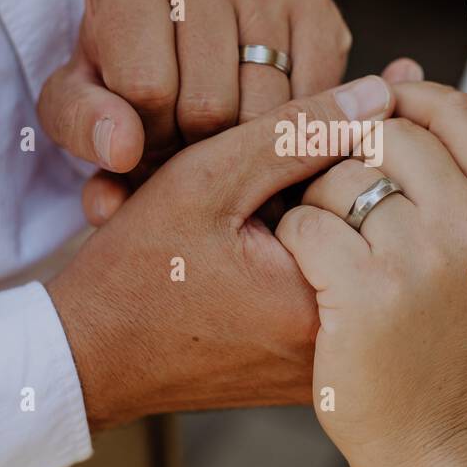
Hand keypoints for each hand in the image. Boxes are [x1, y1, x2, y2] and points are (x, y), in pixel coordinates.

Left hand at [37, 0, 352, 224]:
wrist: (180, 6)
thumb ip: (82, 124)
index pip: (147, 91)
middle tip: (187, 137)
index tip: (146, 134)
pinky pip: (314, 93)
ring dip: (244, 142)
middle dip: (196, 144)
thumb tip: (123, 151)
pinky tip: (263, 115)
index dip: (147, 137)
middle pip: (210, 105)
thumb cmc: (124, 59)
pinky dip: (291, 123)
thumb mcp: (79, 92)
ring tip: (222, 129)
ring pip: (265, 106)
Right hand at [45, 74, 394, 428]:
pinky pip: (325, 296)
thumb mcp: (207, 180)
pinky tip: (250, 252)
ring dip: (318, 219)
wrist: (88, 361)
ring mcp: (325, 365)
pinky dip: (302, 262)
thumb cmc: (134, 271)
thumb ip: (297, 131)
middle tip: (258, 195)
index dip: (339, 142)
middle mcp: (342, 344)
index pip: (378, 188)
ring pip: (348, 260)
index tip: (287, 146)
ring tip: (247, 221)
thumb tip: (378, 93)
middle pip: (369, 228)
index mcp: (327, 299)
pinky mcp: (304, 373)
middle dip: (332, 182)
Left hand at [275, 82, 466, 466]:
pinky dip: (292, 242)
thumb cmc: (440, 333)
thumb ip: (443, 158)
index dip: (399, 102)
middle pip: (384, 133)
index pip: (450, 107)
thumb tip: (402, 63)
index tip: (366, 133)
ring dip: (315, 205)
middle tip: (340, 208)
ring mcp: (427, 258)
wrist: (434, 439)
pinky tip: (311, 277)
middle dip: (346, 159)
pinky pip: (304, 221)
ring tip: (331, 252)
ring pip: (338, 177)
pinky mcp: (369, 292)